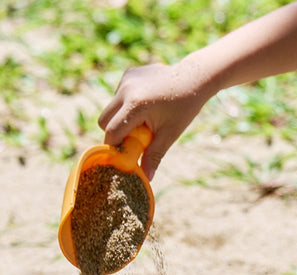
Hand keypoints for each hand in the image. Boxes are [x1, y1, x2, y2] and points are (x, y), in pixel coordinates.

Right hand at [98, 60, 212, 178]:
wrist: (194, 78)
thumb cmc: (184, 108)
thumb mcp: (169, 135)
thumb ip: (154, 156)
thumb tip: (146, 179)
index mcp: (136, 105)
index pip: (112, 132)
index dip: (114, 147)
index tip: (123, 154)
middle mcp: (126, 89)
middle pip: (103, 120)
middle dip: (113, 133)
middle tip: (132, 139)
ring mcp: (126, 79)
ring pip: (110, 108)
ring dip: (120, 118)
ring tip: (143, 119)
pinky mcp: (128, 73)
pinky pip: (119, 96)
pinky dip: (126, 104)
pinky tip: (146, 103)